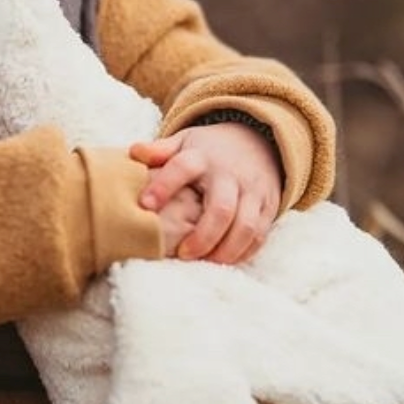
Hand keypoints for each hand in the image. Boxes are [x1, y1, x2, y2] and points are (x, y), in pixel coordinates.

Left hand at [131, 121, 281, 263]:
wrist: (257, 141)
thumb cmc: (208, 151)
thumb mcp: (184, 143)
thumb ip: (160, 150)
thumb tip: (134, 152)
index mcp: (203, 157)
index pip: (183, 168)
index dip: (164, 186)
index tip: (145, 206)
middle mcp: (230, 174)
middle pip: (221, 209)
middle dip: (203, 236)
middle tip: (183, 254)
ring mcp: (253, 192)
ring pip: (246, 227)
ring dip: (226, 250)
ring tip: (205, 262)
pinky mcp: (268, 207)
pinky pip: (260, 235)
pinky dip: (243, 253)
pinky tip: (224, 261)